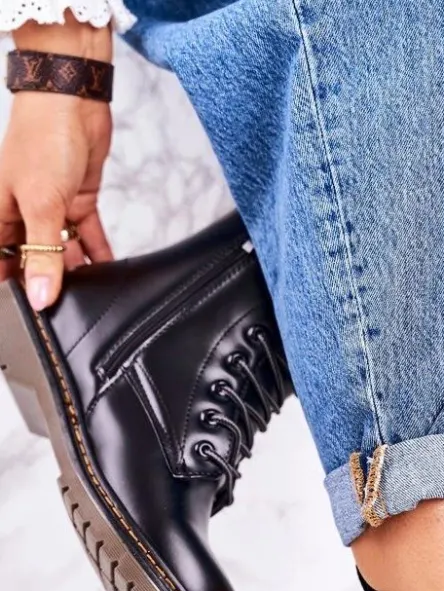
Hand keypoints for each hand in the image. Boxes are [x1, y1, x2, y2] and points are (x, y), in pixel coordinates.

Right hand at [0, 16, 113, 309]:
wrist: (72, 99)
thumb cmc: (42, 139)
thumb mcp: (41, 205)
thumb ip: (43, 254)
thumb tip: (40, 296)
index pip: (0, 260)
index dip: (16, 285)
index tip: (34, 313)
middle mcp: (21, 213)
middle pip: (33, 259)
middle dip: (49, 282)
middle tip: (69, 311)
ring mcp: (50, 208)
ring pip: (62, 250)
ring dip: (76, 270)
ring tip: (92, 297)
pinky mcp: (77, 201)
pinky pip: (87, 236)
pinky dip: (97, 253)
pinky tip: (108, 273)